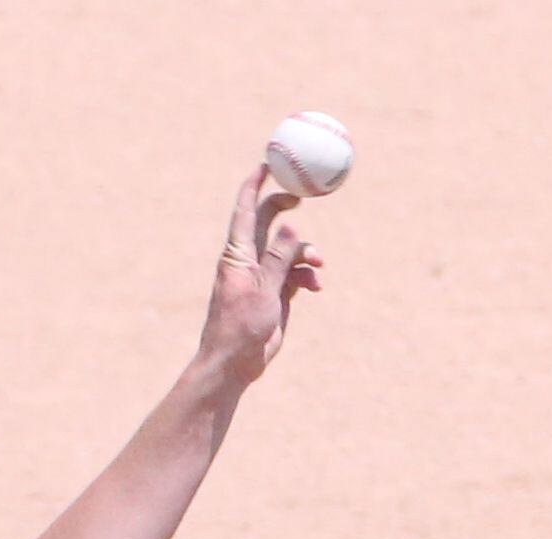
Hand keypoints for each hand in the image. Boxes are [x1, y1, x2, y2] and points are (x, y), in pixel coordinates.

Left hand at [199, 166, 325, 386]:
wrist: (234, 362)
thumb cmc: (239, 327)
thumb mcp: (262, 290)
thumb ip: (278, 257)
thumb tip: (292, 225)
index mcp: (238, 253)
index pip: (245, 209)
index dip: (255, 184)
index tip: (269, 162)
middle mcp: (250, 259)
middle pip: (269, 221)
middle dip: (287, 207)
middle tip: (303, 197)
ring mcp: (264, 275)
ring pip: (290, 249)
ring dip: (307, 252)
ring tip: (317, 266)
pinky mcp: (276, 293)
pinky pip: (297, 273)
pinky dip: (308, 275)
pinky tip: (316, 286)